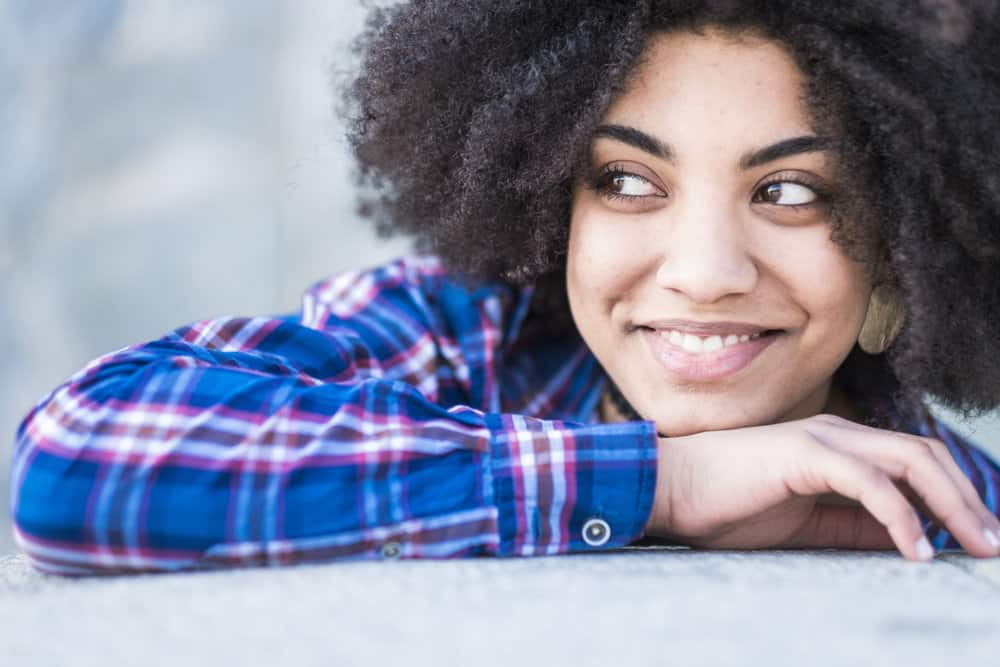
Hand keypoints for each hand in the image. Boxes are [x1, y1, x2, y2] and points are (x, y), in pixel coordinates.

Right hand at [644, 414, 999, 560]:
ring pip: (911, 461)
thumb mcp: (803, 525)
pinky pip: (870, 484)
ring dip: (953, 504)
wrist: (669, 489)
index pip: (915, 462)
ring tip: (975, 546)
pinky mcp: (805, 454)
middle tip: (993, 546)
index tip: (978, 539)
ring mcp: (822, 437)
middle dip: (969, 500)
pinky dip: (901, 516)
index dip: (956, 496)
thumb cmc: (724, 506)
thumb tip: (901, 541)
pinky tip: (916, 551)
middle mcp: (837, 432)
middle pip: (926, 456)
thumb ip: (850, 526)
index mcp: (836, 445)